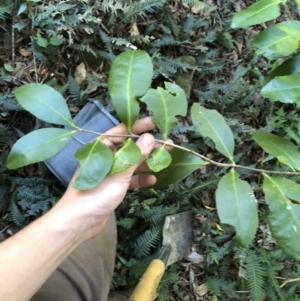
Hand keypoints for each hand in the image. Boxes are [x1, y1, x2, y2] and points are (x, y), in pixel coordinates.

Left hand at [56, 117, 165, 239]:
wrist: (80, 222)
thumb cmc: (96, 193)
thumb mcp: (119, 173)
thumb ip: (135, 155)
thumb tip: (150, 137)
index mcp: (101, 148)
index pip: (122, 132)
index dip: (139, 126)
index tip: (155, 122)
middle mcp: (106, 157)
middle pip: (130, 148)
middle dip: (148, 146)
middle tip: (167, 143)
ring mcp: (110, 172)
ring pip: (132, 163)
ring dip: (147, 162)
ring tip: (165, 159)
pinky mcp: (114, 186)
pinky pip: (129, 179)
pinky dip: (140, 179)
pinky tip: (152, 180)